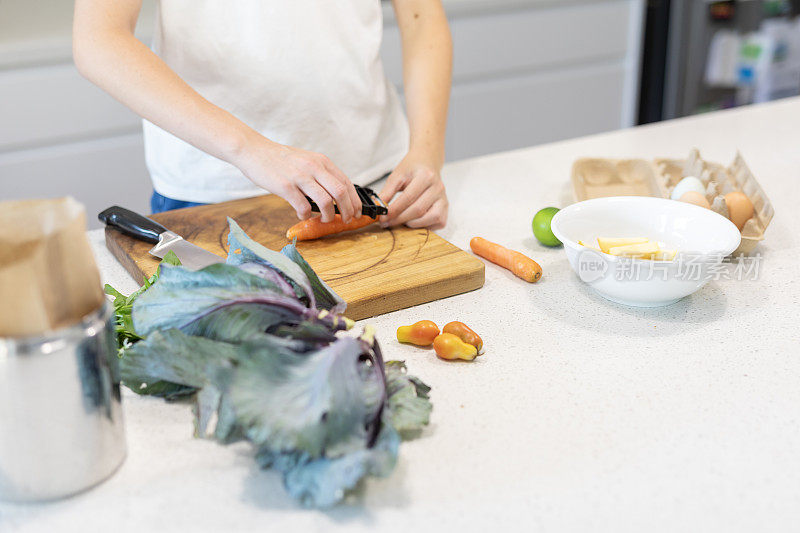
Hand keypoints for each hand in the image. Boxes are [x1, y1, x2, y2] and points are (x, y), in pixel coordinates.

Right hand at [235, 135, 361, 222]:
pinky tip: (302, 215)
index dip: (355, 201)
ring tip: (324, 219)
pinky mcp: (286, 186)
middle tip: (346, 220)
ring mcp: (300, 177)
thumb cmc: (280, 159)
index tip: (357, 212)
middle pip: (341, 193)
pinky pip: (302, 207)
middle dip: (348, 210)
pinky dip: (305, 216)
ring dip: (328, 216)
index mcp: (322, 161)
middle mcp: (314, 167)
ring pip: (325, 202)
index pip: (346, 183)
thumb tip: (336, 194)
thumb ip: (321, 173)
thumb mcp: (307, 160)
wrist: (254, 150)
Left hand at [379, 157, 447, 229]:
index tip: (382, 217)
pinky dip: (424, 225)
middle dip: (400, 219)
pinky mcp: (446, 207)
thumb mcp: (396, 175)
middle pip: (418, 210)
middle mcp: (438, 187)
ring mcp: (443, 198)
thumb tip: (378, 209)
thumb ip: (387, 192)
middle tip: (387, 223)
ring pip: (430, 218)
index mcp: (425, 176)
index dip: (394, 210)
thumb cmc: (412, 169)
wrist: (427, 162)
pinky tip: (414, 221)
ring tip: (400, 221)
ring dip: (412, 224)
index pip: (408, 198)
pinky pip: (437, 222)